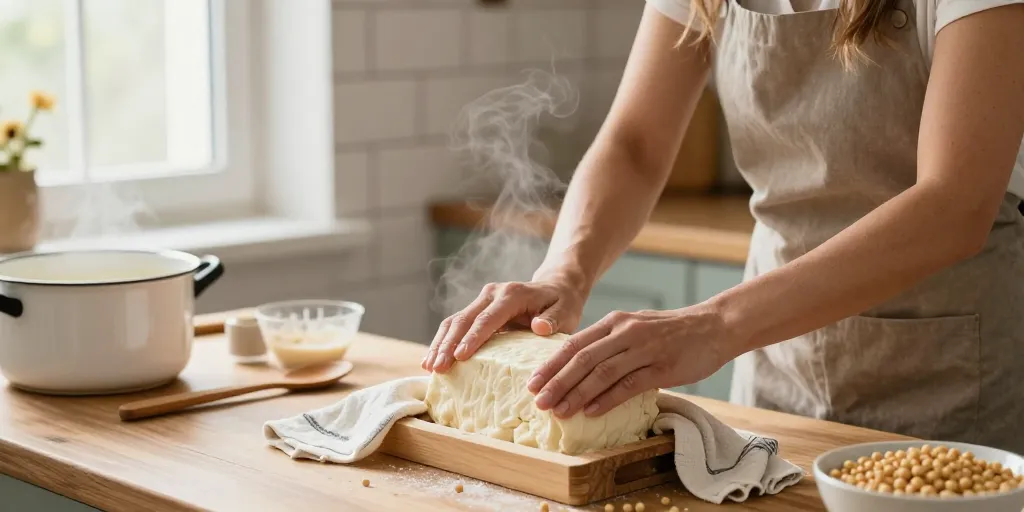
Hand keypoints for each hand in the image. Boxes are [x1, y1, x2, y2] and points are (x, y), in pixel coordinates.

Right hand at [422, 270, 588, 373]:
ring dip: (440, 344)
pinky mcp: (477, 309)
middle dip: (448, 344)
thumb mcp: (566, 310)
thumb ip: (554, 319)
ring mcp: (482, 300)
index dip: (473, 337)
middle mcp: (492, 294)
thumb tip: (539, 327)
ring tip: (430, 368)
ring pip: (454, 321)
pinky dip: (442, 342)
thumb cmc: (562, 303)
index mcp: (512, 294)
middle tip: (438, 368)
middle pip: (464, 319)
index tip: (460, 357)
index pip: (488, 318)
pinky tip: (431, 360)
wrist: (556, 287)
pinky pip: (455, 325)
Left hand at [527, 304, 730, 418]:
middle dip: (557, 382)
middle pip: (583, 359)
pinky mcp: (663, 367)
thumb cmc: (671, 331)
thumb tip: (577, 367)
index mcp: (614, 321)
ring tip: (559, 411)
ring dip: (577, 394)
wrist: (714, 326)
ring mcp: (645, 349)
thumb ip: (609, 342)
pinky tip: (591, 412)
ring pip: (602, 373)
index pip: (574, 344)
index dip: (551, 365)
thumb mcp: (634, 327)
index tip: (531, 383)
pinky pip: (629, 384)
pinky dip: (608, 399)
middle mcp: (626, 332)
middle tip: (537, 402)